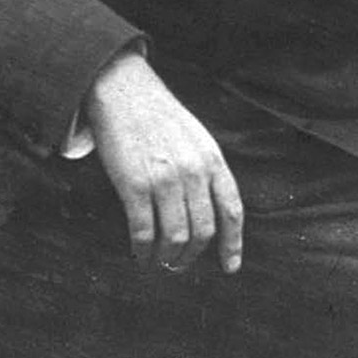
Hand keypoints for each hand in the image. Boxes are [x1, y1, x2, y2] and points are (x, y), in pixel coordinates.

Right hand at [85, 49, 243, 274]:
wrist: (124, 90)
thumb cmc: (159, 116)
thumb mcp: (196, 137)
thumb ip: (206, 170)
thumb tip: (211, 213)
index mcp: (212, 158)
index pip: (231, 209)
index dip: (233, 243)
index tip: (230, 266)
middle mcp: (193, 170)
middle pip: (203, 231)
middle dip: (191, 256)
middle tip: (179, 264)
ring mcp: (164, 179)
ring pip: (175, 238)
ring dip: (167, 257)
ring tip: (159, 259)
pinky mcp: (134, 185)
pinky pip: (144, 233)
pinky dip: (143, 250)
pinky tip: (140, 253)